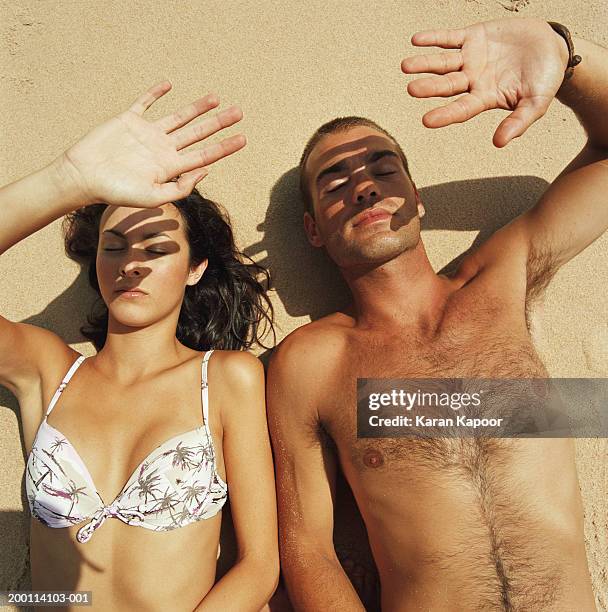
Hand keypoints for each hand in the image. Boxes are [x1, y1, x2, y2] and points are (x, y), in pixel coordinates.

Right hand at [56, 81, 245, 206]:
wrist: (84, 177)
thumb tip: (205, 172)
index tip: (243, 139)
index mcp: (171, 167)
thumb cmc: (116, 192)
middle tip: (239, 112)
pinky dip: (156, 92)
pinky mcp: (129, 120)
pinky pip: (145, 102)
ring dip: (197, 108)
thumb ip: (180, 188)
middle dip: (219, 123)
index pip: (204, 154)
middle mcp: (163, 149)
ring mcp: (147, 134)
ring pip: (178, 117)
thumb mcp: (153, 197)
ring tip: (216, 99)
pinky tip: (169, 84)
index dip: (225, 147)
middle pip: (197, 133)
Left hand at [401, 19, 568, 146]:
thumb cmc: (544, 81)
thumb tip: (499, 143)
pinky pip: (450, 37)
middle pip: (447, 84)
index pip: (460, 109)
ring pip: (443, 62)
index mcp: (484, 98)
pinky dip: (435, 37)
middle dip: (429, 87)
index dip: (444, 115)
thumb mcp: (536, 104)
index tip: (427, 121)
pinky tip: (417, 39)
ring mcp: (471, 58)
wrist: (553, 49)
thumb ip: (518, 122)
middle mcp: (472, 80)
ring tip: (406, 66)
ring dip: (424, 63)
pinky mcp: (474, 37)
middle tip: (412, 89)